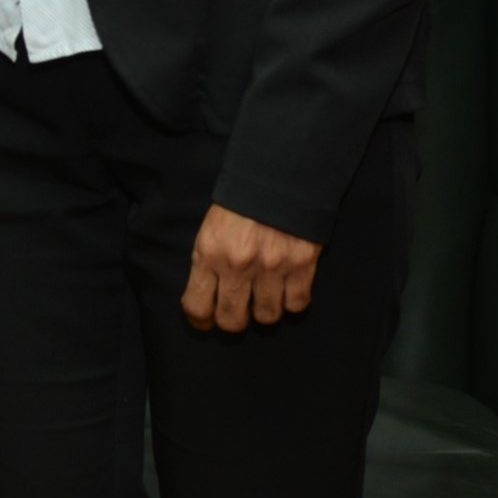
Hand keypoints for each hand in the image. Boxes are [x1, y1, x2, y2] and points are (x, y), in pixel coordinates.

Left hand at [180, 202, 321, 333]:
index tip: (205, 322)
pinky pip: (297, 304)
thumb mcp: (211, 228)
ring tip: (264, 300)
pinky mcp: (301, 265)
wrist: (279, 174)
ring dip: (265, 313)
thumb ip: (208, 260)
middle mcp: (238, 265)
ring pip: (267, 317)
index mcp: (209, 253)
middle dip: (233, 323)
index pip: (197, 305)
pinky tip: (287, 292)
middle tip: (237, 314)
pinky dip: (292, 303)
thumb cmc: (240, 201)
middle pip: (232, 320)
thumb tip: (207, 295)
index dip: (200, 321)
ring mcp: (271, 267)